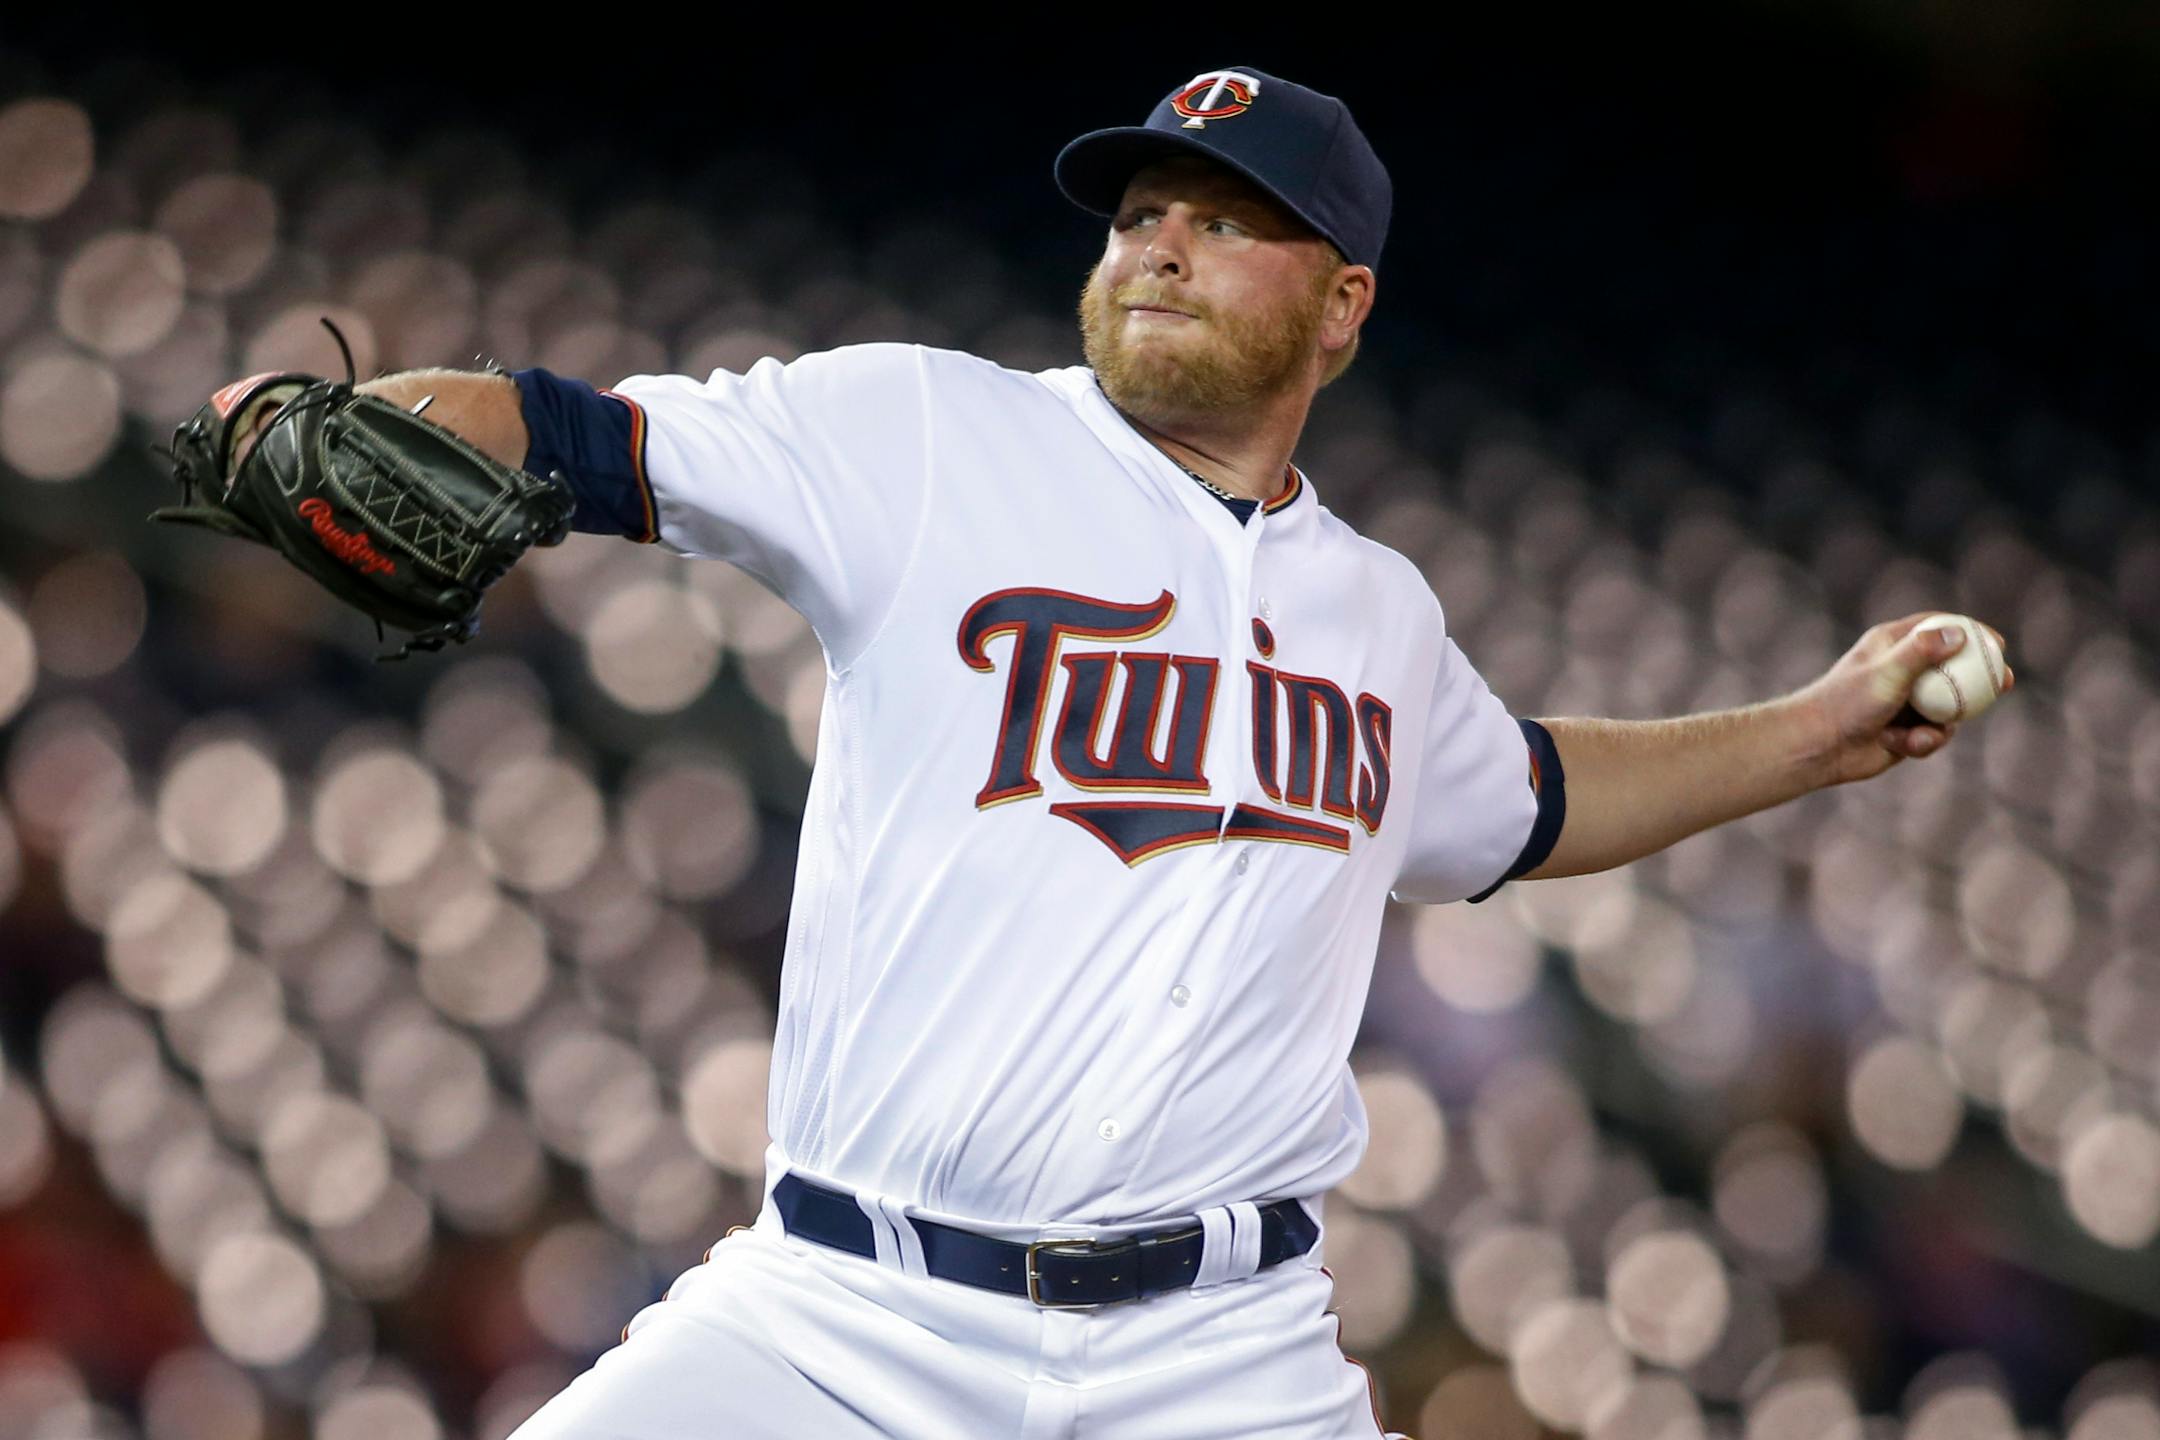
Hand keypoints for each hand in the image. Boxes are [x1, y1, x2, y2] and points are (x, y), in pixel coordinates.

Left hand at [1796, 612, 2014, 785]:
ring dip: (1941, 724)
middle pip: (1953, 667)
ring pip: (1949, 707)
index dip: (1970, 631)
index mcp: (1891, 644)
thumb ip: (1922, 651)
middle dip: (1979, 678)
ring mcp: (1905, 700)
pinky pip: (1934, 734)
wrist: (1820, 747)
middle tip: (2005, 682)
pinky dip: (1922, 742)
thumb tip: (1960, 632)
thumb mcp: (1887, 671)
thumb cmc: (1847, 703)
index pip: (1938, 627)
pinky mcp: (1906, 729)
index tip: (1997, 642)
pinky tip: (1899, 746)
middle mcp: (1900, 669)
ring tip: (1919, 735)